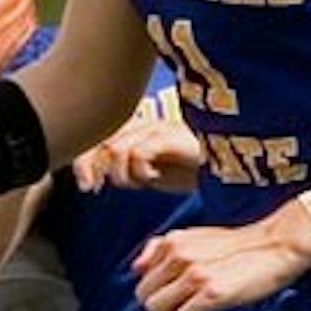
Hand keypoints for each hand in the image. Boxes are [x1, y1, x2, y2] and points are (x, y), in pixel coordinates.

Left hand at [73, 112, 204, 192]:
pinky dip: (139, 172)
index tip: (87, 186)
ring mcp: (156, 127)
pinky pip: (139, 153)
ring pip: (116, 148)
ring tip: (136, 183)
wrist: (228, 164)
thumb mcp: (151, 169)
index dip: (82, 159)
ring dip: (119, 174)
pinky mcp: (170, 136)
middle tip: (91, 188)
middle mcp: (141, 122)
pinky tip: (152, 179)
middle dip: (88, 165)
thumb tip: (96, 177)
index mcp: (133, 127)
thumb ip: (124, 168)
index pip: (94, 135)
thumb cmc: (189, 166)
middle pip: (98, 138)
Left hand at [131, 206, 310, 310]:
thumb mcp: (195, 236)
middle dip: (158, 308)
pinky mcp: (212, 293)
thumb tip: (136, 268)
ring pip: (156, 309)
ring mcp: (194, 274)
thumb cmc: (238, 245)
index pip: (141, 277)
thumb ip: (163, 248)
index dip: (154, 291)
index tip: (171, 297)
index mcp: (173, 241)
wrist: (276, 245)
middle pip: (144, 295)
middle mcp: (179, 255)